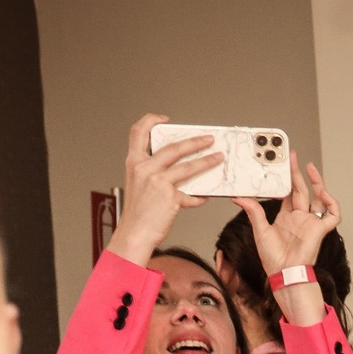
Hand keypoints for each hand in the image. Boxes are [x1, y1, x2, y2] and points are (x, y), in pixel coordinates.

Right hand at [105, 114, 221, 265]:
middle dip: (194, 142)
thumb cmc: (138, 212)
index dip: (151, 121)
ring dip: (207, 161)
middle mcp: (144, 168)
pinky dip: (199, 197)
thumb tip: (176, 168)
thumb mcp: (138, 184)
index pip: (138, 132)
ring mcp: (157, 181)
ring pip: (188, 167)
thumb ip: (152, 173)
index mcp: (133, 162)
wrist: (134, 233)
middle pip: (173, 147)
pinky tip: (204, 197)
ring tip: (218, 158)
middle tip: (208, 139)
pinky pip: (191, 194)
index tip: (164, 119)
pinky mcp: (170, 196)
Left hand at [237, 152, 340, 273]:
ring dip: (317, 183)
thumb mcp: (259, 229)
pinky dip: (332, 204)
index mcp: (286, 218)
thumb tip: (238, 196)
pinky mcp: (321, 230)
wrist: (284, 273)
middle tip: (292, 156)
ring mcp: (311, 223)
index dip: (285, 179)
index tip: (280, 164)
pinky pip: (333, 215)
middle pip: (301, 190)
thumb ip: (253, 210)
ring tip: (311, 168)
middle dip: (298, 173)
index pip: (287, 193)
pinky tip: (324, 193)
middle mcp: (300, 218)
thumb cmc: (273, 258)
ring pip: (319, 198)